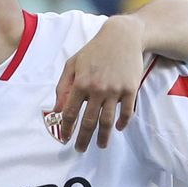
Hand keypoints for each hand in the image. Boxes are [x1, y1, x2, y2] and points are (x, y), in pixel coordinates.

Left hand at [51, 15, 146, 151]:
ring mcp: (115, 90)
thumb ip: (63, 87)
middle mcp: (97, 89)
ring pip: (107, 120)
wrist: (122, 37)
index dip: (66, 128)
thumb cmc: (94, 51)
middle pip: (89, 121)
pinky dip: (122, 122)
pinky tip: (118, 129)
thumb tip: (56, 109)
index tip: (65, 138)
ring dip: (104, 136)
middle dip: (83, 138)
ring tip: (101, 146)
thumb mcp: (72, 64)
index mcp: (80, 83)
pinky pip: (127, 111)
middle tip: (80, 149)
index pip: (70, 112)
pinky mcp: (131, 89)